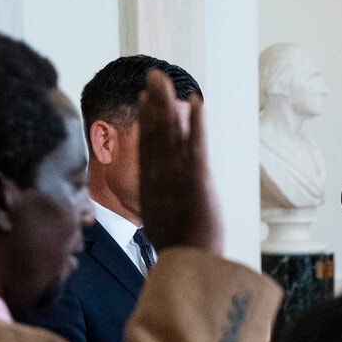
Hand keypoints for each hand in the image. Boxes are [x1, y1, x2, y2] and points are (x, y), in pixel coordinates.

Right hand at [136, 68, 221, 253]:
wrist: (188, 267)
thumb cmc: (179, 253)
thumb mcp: (161, 225)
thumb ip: (158, 209)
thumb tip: (156, 209)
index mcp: (150, 186)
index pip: (147, 145)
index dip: (146, 120)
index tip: (144, 99)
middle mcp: (160, 176)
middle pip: (155, 131)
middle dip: (154, 101)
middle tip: (154, 75)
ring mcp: (177, 175)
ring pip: (170, 132)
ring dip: (168, 103)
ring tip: (165, 79)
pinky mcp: (197, 178)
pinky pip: (196, 144)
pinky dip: (195, 122)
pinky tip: (195, 102)